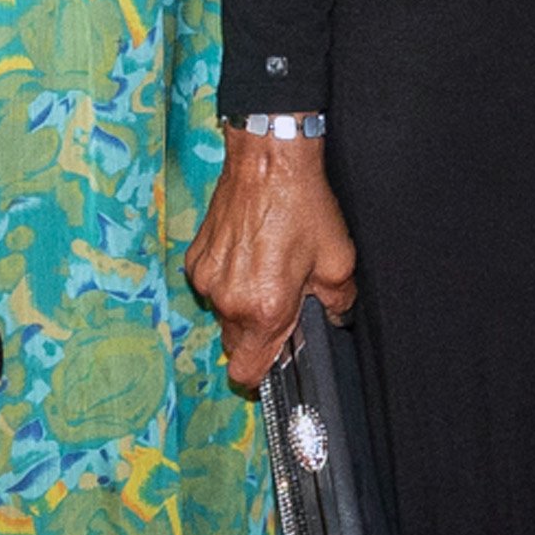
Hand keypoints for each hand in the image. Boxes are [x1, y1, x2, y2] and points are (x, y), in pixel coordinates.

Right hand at [186, 133, 358, 390]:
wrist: (268, 161)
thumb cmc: (303, 206)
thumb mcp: (338, 260)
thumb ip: (339, 304)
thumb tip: (334, 320)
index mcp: (264, 309)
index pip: (246, 373)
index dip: (262, 373)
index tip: (278, 357)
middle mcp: (228, 301)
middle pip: (236, 345)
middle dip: (259, 334)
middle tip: (284, 302)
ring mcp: (206, 279)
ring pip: (224, 315)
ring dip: (244, 306)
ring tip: (269, 270)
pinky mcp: (195, 258)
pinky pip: (211, 286)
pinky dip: (229, 280)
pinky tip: (251, 253)